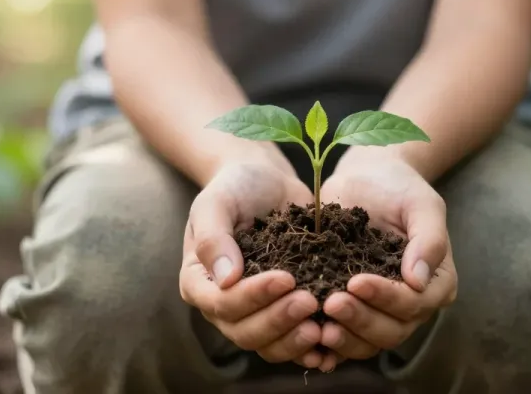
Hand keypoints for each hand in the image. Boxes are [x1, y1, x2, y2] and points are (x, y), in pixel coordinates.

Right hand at [179, 160, 323, 367]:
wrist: (267, 183)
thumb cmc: (236, 189)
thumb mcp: (217, 202)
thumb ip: (213, 237)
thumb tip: (225, 280)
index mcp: (199, 282)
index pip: (222, 304)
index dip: (254, 297)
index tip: (286, 278)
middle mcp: (223, 306)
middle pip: (245, 333)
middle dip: (278, 321)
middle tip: (310, 302)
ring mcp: (254, 314)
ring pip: (269, 345)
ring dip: (295, 340)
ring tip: (323, 326)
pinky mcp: (282, 313)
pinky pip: (293, 342)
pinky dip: (311, 347)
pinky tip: (332, 343)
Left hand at [317, 154, 457, 370]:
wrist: (366, 179)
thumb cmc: (398, 187)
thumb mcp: (421, 204)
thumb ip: (429, 239)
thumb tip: (417, 281)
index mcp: (435, 283)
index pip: (414, 303)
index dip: (386, 297)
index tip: (355, 281)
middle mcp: (411, 306)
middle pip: (391, 331)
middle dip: (361, 321)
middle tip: (330, 304)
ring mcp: (380, 312)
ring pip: (367, 342)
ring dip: (344, 338)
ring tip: (318, 327)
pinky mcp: (353, 311)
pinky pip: (343, 337)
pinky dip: (328, 345)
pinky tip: (309, 338)